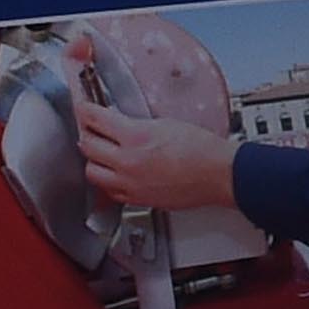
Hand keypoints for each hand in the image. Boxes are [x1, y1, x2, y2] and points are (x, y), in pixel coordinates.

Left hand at [71, 92, 244, 215]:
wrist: (222, 175)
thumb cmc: (204, 150)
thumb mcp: (164, 123)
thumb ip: (133, 124)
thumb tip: (115, 125)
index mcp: (135, 136)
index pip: (92, 117)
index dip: (86, 110)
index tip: (85, 109)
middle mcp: (128, 161)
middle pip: (86, 144)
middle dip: (89, 134)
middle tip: (95, 130)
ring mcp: (131, 183)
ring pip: (91, 171)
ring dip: (94, 160)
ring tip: (103, 154)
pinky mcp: (139, 199)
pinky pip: (110, 191)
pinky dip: (109, 182)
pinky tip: (118, 174)